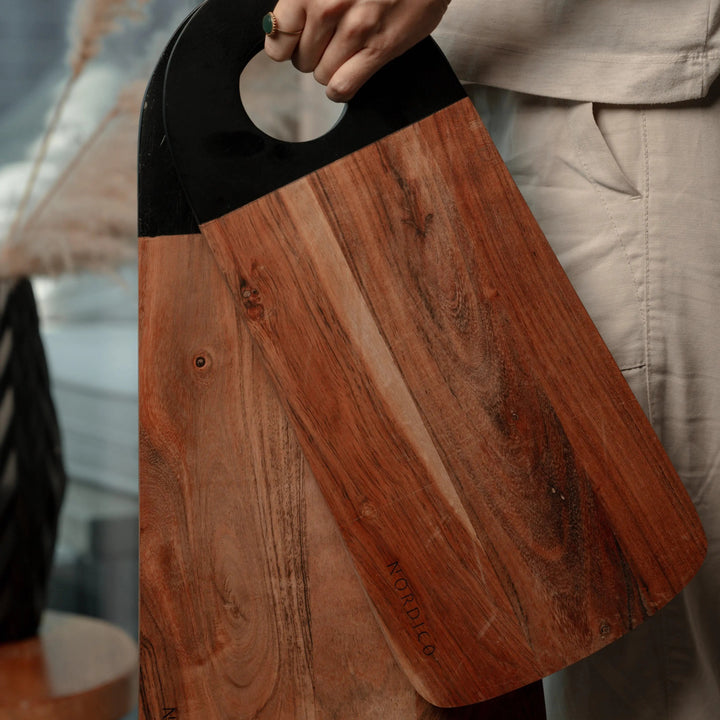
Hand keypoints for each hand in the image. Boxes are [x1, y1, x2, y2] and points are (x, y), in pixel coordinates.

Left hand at [264, 0, 450, 101]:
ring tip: (346, 50)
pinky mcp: (378, 49)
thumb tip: (283, 29)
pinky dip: (341, 88)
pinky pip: (343, 87)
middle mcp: (328, 5)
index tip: (293, 43)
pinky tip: (348, 75)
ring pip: (322, 75)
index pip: (278, 34)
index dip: (286, 44)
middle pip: (301, 59)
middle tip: (330, 41)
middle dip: (313, 54)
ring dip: (331, 68)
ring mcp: (354, 29)